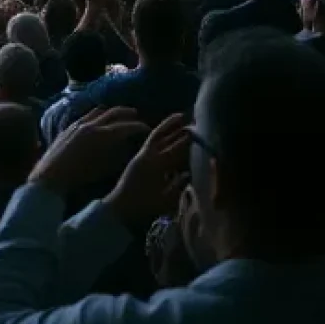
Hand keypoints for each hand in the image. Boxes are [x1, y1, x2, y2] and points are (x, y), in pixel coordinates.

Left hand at [31, 107, 148, 198]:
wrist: (52, 175)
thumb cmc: (81, 176)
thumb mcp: (105, 168)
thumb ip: (119, 154)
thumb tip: (130, 145)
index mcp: (104, 135)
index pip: (127, 126)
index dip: (139, 127)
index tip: (147, 128)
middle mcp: (93, 124)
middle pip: (116, 112)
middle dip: (129, 114)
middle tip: (138, 119)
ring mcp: (81, 122)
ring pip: (102, 109)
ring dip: (114, 111)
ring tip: (121, 116)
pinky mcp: (71, 124)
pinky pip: (89, 113)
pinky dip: (99, 114)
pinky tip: (101, 119)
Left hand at [106, 113, 190, 227]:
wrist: (121, 207)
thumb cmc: (145, 207)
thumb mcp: (166, 201)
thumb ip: (180, 186)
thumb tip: (191, 173)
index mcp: (158, 166)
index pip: (178, 149)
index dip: (190, 142)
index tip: (203, 134)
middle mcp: (150, 155)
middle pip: (168, 138)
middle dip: (182, 131)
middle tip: (196, 124)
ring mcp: (143, 153)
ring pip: (158, 134)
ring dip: (169, 125)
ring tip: (180, 116)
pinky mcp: (139, 155)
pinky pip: (151, 139)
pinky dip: (159, 131)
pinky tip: (166, 129)